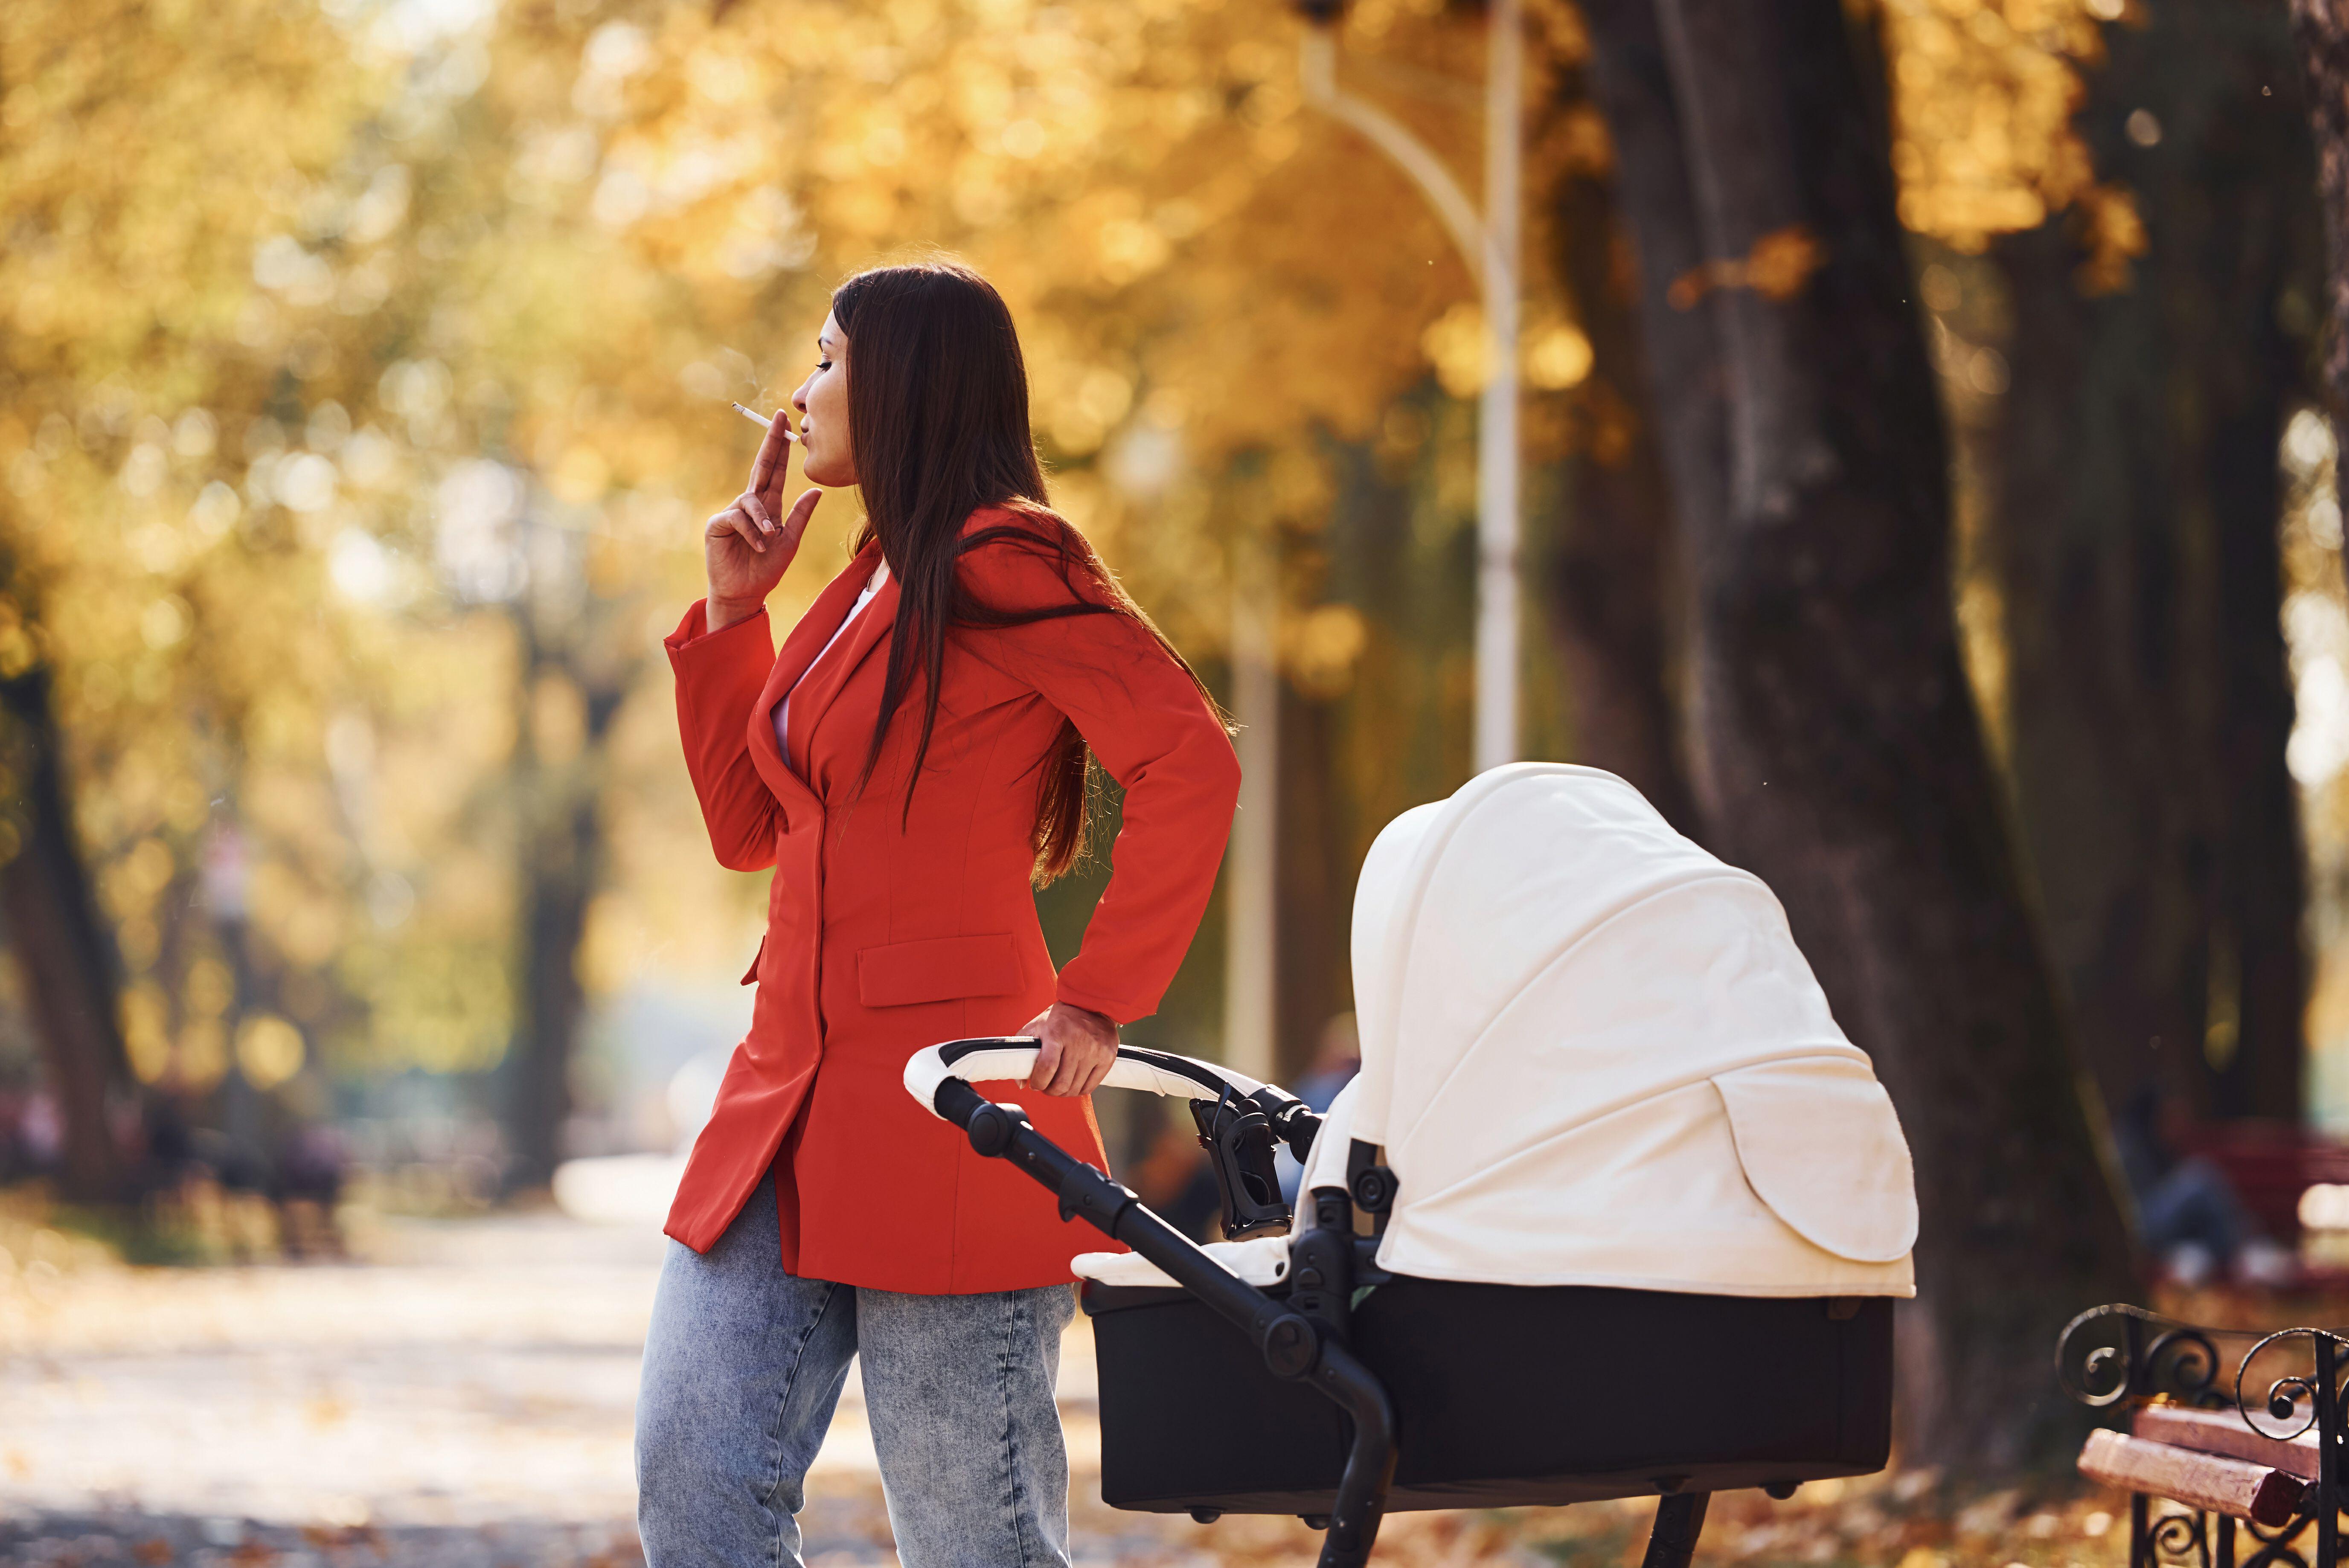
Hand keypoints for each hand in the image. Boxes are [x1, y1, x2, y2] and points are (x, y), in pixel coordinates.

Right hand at [705, 412, 819, 629]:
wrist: (745, 593)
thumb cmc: (766, 569)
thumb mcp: (790, 542)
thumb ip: (800, 516)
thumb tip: (817, 491)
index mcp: (768, 506)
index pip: (775, 471)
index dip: (780, 447)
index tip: (786, 422)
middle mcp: (750, 504)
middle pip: (760, 467)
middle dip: (771, 443)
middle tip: (779, 418)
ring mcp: (732, 512)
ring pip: (750, 500)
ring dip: (763, 520)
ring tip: (770, 538)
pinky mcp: (718, 524)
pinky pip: (737, 518)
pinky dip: (751, 532)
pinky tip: (758, 546)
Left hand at [1021, 1001, 1118, 1095]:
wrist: (1091, 1005)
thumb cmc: (1059, 1019)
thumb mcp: (1036, 1027)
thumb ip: (1022, 1052)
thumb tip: (1020, 1084)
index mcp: (1056, 1033)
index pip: (1047, 1067)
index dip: (1038, 1082)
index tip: (1035, 1084)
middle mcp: (1077, 1041)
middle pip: (1061, 1083)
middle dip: (1050, 1091)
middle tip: (1047, 1086)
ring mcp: (1095, 1050)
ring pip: (1075, 1088)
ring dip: (1063, 1092)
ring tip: (1059, 1084)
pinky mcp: (1107, 1057)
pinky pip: (1090, 1087)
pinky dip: (1078, 1090)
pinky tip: (1073, 1083)